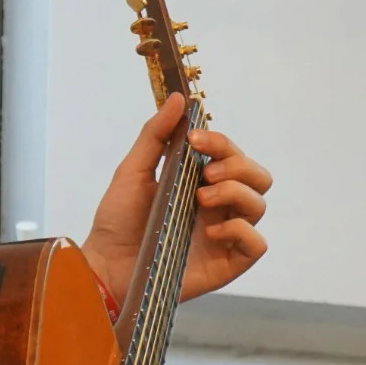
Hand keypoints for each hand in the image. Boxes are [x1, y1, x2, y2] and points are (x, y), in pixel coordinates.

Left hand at [80, 93, 271, 303]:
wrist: (105, 266)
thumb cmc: (117, 222)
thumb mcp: (132, 171)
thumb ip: (156, 135)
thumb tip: (178, 98)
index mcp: (201, 184)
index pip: (232, 155)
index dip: (221, 143)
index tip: (195, 140)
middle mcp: (219, 208)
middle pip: (258, 177)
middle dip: (238, 166)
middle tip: (205, 174)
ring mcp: (225, 236)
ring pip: (259, 205)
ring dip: (234, 193)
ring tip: (200, 200)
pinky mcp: (227, 264)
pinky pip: (257, 244)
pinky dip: (240, 231)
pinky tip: (209, 233)